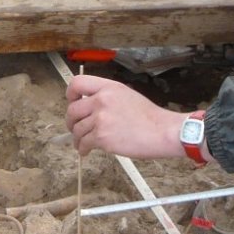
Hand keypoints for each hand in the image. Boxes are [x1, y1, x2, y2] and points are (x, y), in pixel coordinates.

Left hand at [65, 74, 208, 162]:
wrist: (162, 132)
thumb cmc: (149, 117)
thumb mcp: (126, 95)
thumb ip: (106, 97)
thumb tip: (90, 105)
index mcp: (108, 87)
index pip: (77, 83)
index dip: (70, 94)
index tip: (72, 102)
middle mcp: (101, 100)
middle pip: (72, 110)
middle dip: (71, 122)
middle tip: (75, 128)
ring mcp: (101, 119)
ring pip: (77, 129)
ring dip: (77, 138)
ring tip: (83, 143)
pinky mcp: (102, 137)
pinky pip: (83, 143)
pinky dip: (82, 149)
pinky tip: (86, 151)